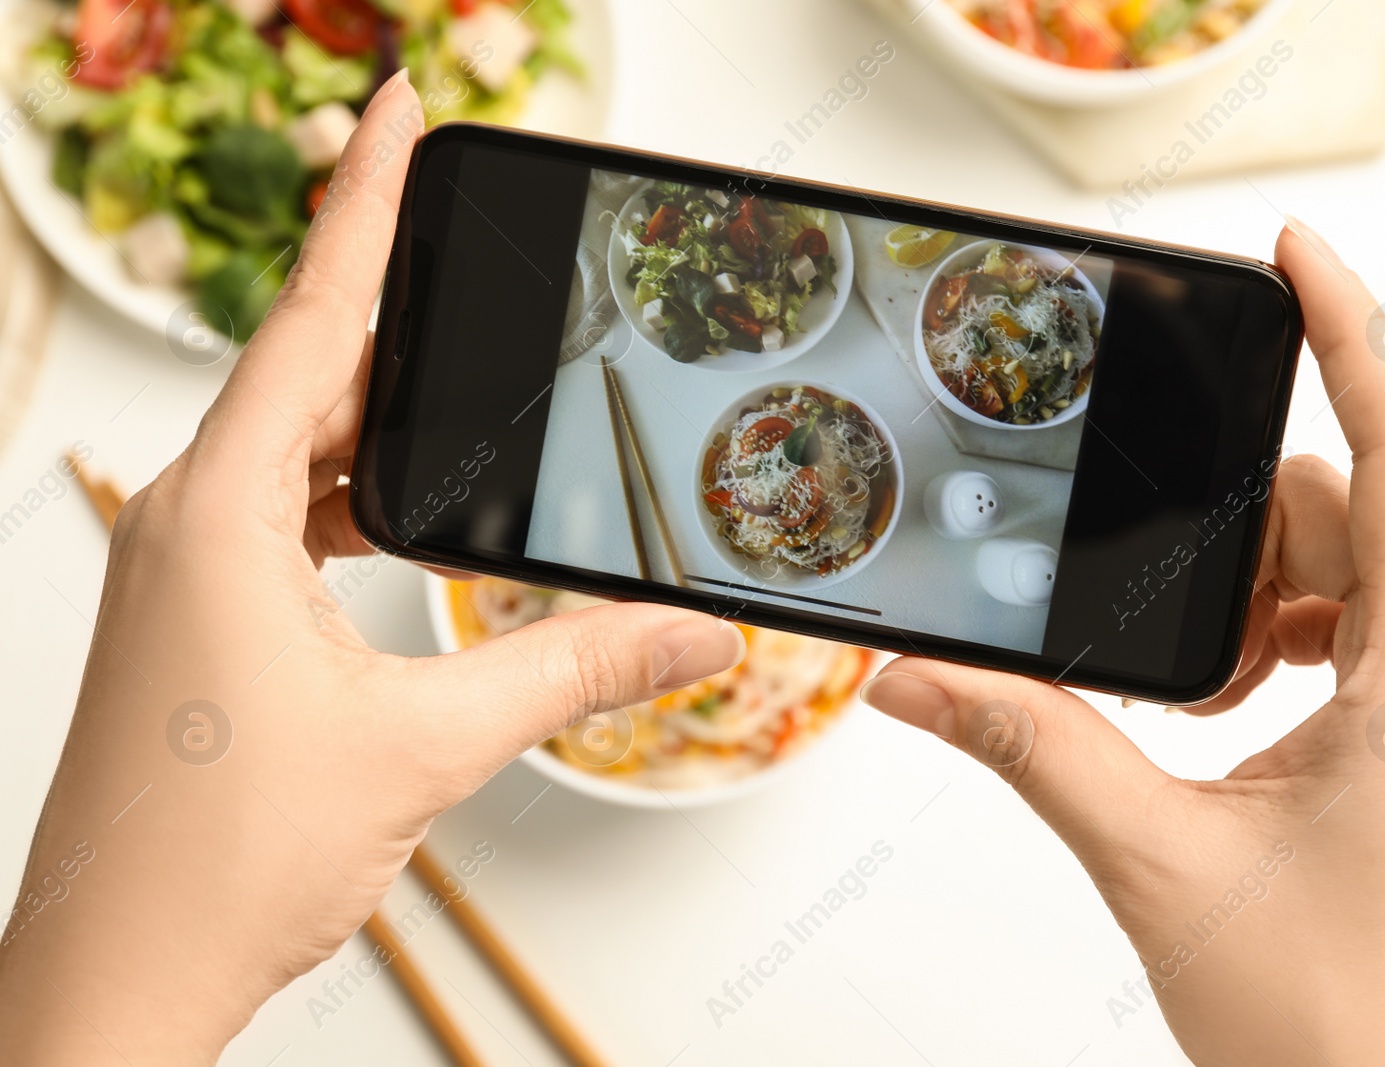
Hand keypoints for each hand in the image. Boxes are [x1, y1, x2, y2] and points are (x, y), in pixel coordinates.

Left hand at [0, 71, 743, 1064]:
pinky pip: (285, 512)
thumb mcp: (426, 747)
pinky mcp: (203, 620)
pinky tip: (411, 513)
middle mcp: (191, 523)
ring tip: (469, 377)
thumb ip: (569, 669)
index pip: (310, 320)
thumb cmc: (221, 863)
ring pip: (297, 445)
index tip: (398, 108)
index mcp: (221, 515)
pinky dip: (354, 491)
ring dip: (380, 410)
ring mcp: (189, 572)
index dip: (363, 201)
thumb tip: (686, 631)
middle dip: (394, 302)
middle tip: (469, 241)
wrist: (116, 977)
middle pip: (308, 369)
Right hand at [862, 223, 1384, 1065]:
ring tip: (1200, 706)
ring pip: (1353, 570)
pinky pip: (1367, 624)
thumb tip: (920, 679)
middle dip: (1242, 538)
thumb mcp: (1156, 860)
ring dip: (1260, 601)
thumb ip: (1029, 744)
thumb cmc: (1339, 1023)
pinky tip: (1231, 715)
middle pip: (1350, 512)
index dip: (1350, 333)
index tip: (1297, 253)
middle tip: (1170, 638)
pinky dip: (1287, 638)